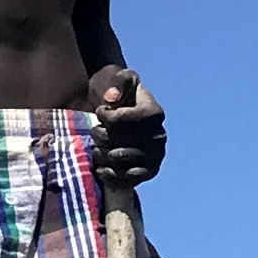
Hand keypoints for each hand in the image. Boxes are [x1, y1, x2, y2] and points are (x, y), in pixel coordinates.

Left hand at [87, 66, 165, 184]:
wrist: (125, 115)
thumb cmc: (121, 94)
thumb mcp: (121, 78)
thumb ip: (118, 81)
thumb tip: (111, 98)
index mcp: (155, 113)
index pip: (121, 120)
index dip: (105, 116)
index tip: (101, 111)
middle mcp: (160, 135)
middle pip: (117, 140)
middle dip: (100, 134)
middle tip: (97, 130)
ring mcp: (156, 155)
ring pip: (118, 159)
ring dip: (100, 153)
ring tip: (97, 146)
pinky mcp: (150, 172)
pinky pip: (127, 179)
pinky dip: (110, 174)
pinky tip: (101, 166)